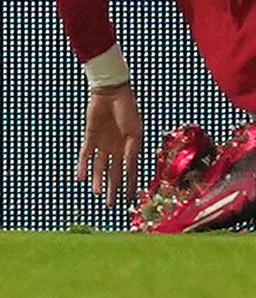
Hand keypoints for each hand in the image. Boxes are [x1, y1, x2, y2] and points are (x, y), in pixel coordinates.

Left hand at [77, 83, 140, 207]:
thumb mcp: (134, 131)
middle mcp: (116, 148)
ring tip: (97, 193)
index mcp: (130, 146)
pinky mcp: (90, 138)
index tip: (130, 198)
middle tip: (112, 205)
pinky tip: (80, 178)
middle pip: (114, 172)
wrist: (112, 92)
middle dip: (113, 188)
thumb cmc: (128, 109)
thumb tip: (128, 167)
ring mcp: (103, 143)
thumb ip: (131, 149)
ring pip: (100, 167)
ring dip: (98, 180)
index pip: (130, 170)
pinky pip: (85, 156)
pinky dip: (82, 167)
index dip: (130, 184)